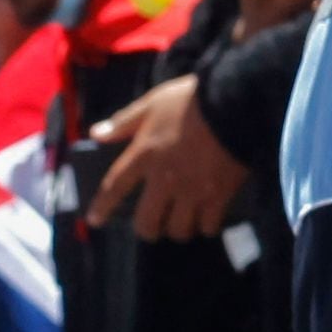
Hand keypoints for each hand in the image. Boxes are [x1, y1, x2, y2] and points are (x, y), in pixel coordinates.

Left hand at [88, 76, 247, 243]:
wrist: (236, 104)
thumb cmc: (191, 101)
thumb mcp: (153, 102)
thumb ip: (125, 121)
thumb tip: (96, 134)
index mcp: (144, 156)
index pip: (114, 187)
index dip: (102, 207)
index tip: (95, 220)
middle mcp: (165, 180)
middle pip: (147, 221)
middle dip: (147, 229)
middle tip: (152, 227)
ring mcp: (192, 191)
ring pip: (178, 229)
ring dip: (178, 229)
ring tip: (182, 224)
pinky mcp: (219, 195)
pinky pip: (208, 225)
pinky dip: (206, 226)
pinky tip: (208, 221)